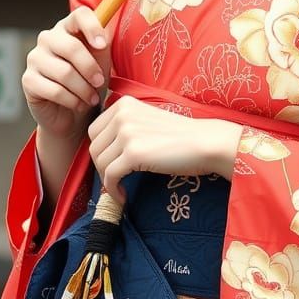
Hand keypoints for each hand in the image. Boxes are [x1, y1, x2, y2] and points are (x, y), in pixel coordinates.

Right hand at [22, 6, 112, 139]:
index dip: (92, 27)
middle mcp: (48, 38)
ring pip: (64, 72)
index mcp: (68, 27)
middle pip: (72, 47)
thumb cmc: (88, 79)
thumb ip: (103, 42)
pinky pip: (55, 91)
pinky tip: (78, 104)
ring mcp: (35, 58)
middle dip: (90, 68)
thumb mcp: (101, 58)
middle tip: (100, 82)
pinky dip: (72, 101)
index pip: (80, 15)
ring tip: (91, 98)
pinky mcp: (28, 80)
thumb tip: (107, 33)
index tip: (103, 45)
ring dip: (83, 89)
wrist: (72, 112)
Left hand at [87, 96, 242, 202]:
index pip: (94, 130)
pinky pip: (109, 177)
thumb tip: (101, 150)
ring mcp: (127, 132)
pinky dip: (113, 191)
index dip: (101, 151)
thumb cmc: (178, 135)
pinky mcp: (133, 153)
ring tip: (121, 186)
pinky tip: (123, 195)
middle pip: (93, 147)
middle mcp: (122, 113)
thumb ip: (124, 126)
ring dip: (108, 180)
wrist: (204, 142)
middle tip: (117, 177)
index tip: (113, 163)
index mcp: (124, 103)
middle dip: (102, 166)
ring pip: (99, 163)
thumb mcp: (145, 120)